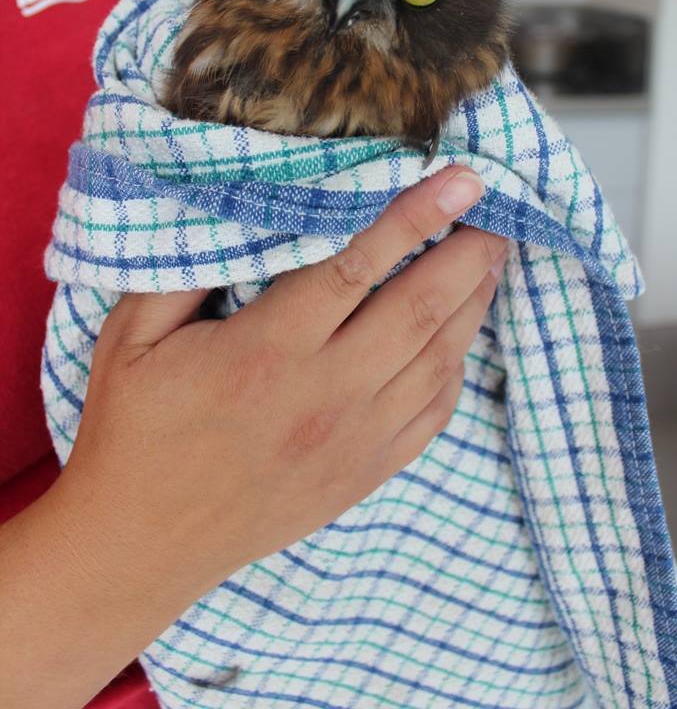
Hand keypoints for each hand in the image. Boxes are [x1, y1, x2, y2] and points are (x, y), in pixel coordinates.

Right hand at [0, 165, 506, 708]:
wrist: (143, 542)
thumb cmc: (133, 429)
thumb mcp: (132, 336)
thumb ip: (184, 269)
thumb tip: (240, 210)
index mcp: (266, 352)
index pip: (356, 267)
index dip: (414, 216)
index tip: (462, 180)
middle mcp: (324, 394)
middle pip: (419, 310)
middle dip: (468, 255)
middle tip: (497, 212)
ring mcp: (353, 440)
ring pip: (437, 360)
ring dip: (473, 304)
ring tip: (492, 260)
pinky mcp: (365, 473)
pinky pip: (432, 414)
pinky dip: (458, 368)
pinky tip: (464, 336)